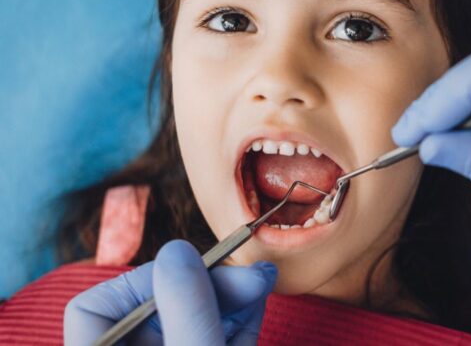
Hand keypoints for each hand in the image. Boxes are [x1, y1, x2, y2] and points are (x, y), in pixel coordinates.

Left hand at [65, 240, 276, 344]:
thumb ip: (187, 311)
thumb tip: (178, 250)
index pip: (94, 310)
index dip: (144, 283)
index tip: (191, 274)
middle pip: (153, 311)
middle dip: (205, 287)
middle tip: (250, 275)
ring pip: (188, 323)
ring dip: (228, 300)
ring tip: (260, 284)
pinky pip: (212, 339)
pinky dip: (236, 322)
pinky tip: (256, 304)